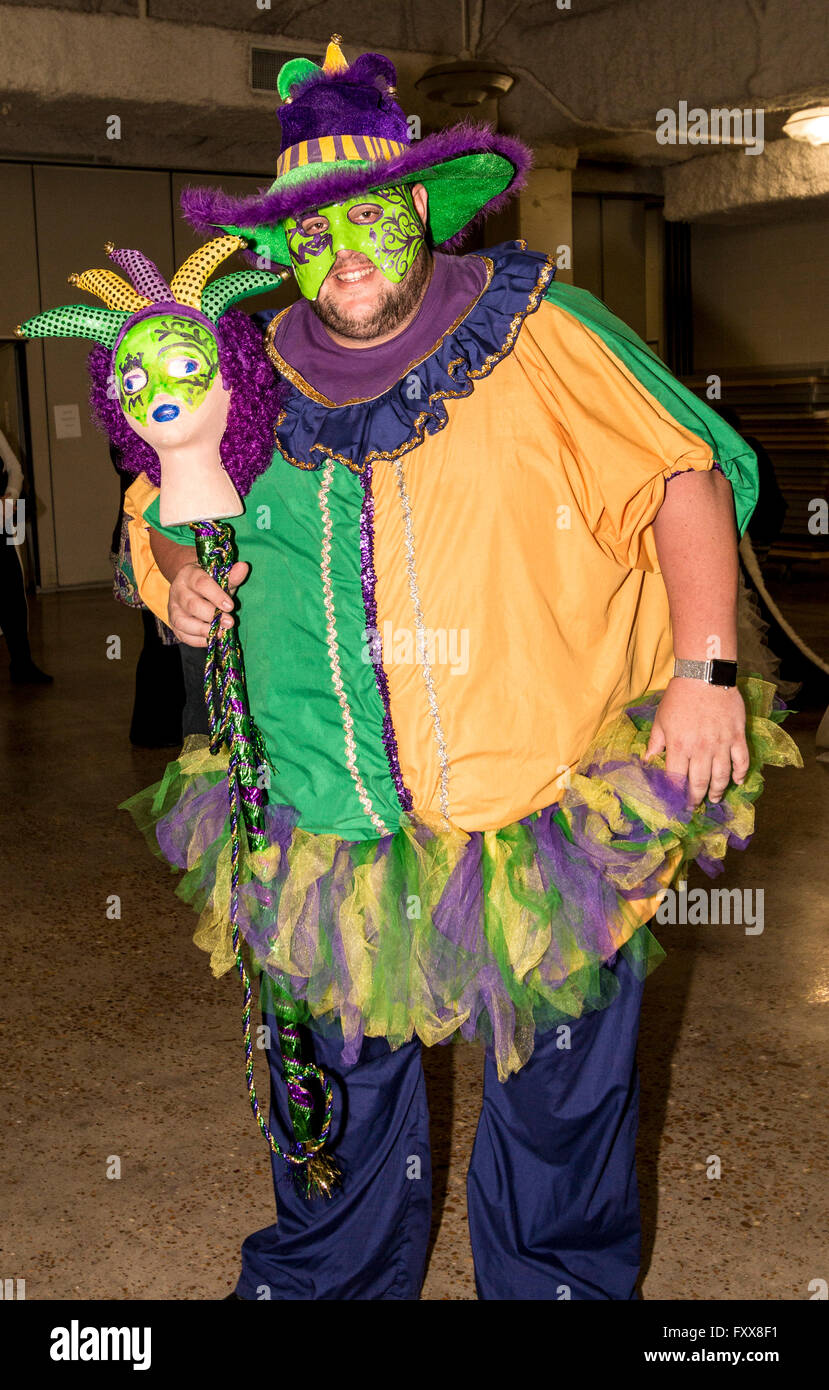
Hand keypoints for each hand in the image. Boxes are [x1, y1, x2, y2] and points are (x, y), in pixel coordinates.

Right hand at [167, 559, 249, 646]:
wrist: (192, 587)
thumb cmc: (211, 583)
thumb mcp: (221, 577)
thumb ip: (232, 575)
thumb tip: (244, 567)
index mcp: (189, 574)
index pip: (201, 583)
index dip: (216, 596)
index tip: (231, 606)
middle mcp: (177, 591)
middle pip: (192, 605)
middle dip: (212, 616)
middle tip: (230, 622)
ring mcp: (173, 608)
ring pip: (182, 622)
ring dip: (203, 630)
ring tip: (220, 633)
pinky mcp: (173, 623)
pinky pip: (182, 635)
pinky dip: (197, 640)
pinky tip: (212, 638)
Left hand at [645, 677, 748, 806]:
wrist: (704, 676)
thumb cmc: (679, 697)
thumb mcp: (661, 720)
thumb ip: (654, 743)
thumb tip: (646, 761)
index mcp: (679, 746)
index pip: (676, 779)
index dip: (676, 794)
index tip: (675, 803)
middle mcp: (701, 749)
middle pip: (699, 782)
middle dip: (696, 798)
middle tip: (694, 805)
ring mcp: (721, 744)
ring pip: (721, 776)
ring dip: (717, 791)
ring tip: (714, 799)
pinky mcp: (737, 736)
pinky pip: (741, 760)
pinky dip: (740, 774)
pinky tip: (737, 782)